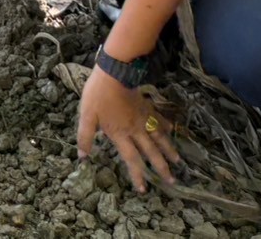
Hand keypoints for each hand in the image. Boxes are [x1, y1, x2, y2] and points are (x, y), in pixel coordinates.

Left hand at [76, 67, 179, 194]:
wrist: (114, 71)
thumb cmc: (98, 94)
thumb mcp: (86, 116)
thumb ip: (85, 137)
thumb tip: (82, 157)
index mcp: (120, 134)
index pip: (132, 159)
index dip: (138, 175)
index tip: (144, 189)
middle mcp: (135, 129)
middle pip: (151, 152)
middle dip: (161, 167)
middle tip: (171, 180)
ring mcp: (143, 117)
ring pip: (160, 137)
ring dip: (169, 150)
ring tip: (178, 161)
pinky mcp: (146, 105)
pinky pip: (159, 118)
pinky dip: (166, 126)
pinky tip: (172, 130)